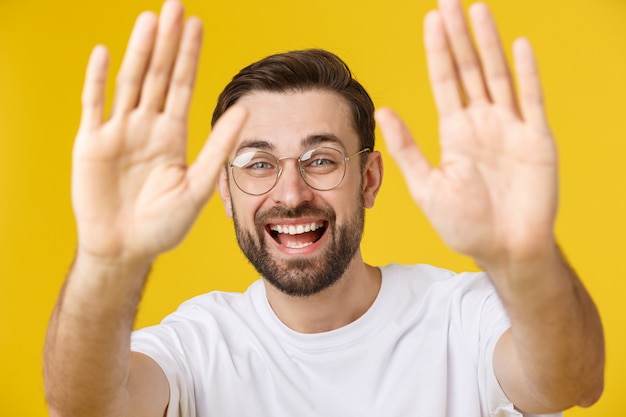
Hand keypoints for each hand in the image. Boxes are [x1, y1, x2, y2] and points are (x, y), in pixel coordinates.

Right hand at [72, 1, 246, 263]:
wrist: (126, 250)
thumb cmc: (163, 224)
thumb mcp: (199, 186)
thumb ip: (218, 147)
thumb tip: (244, 111)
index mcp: (172, 135)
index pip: (182, 86)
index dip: (189, 56)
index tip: (197, 25)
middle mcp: (146, 127)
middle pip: (158, 76)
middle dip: (167, 42)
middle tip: (175, 6)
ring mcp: (118, 133)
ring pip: (130, 83)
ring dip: (139, 51)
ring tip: (150, 20)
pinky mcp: (91, 144)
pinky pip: (94, 106)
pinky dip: (98, 80)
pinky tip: (105, 53)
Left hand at [377, 0, 557, 265]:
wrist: (505, 250)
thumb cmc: (465, 224)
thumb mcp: (427, 187)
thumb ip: (407, 148)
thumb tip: (382, 111)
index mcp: (455, 133)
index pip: (444, 82)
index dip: (438, 52)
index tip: (431, 20)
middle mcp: (482, 123)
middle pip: (469, 70)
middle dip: (459, 37)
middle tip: (450, 2)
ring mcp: (511, 128)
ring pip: (498, 76)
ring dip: (488, 44)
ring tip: (478, 10)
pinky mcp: (536, 140)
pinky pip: (532, 100)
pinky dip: (527, 74)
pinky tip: (519, 46)